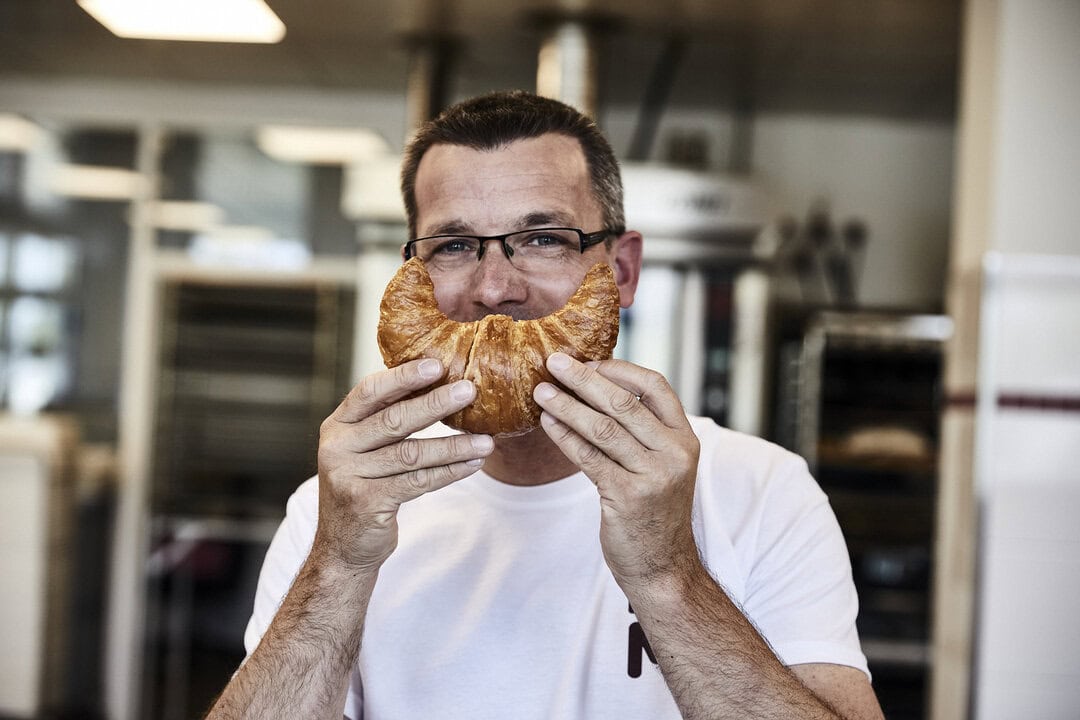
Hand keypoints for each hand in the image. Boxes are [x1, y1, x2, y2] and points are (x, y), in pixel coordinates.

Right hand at [314, 358, 493, 570]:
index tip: (437, 365)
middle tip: (470, 391)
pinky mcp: (366, 502)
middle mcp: (337, 447)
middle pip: (394, 419)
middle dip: (436, 404)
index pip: (370, 391)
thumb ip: (387, 421)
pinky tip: (472, 463)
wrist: (343, 546)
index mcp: (337, 425)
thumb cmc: (365, 488)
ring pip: (412, 453)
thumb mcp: (365, 450)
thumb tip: (438, 384)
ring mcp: (348, 476)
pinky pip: (418, 481)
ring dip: (454, 445)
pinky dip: (450, 472)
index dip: (404, 377)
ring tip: (486, 440)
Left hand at [532, 353, 700, 587]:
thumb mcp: (663, 465)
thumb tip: (598, 388)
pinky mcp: (627, 496)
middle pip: (624, 403)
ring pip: (602, 428)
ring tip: (540, 391)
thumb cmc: (654, 511)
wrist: (662, 566)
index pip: (655, 386)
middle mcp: (675, 453)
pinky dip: (564, 436)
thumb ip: (643, 432)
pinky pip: (588, 457)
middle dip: (584, 379)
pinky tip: (547, 423)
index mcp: (685, 438)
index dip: (620, 369)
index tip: (589, 361)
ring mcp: (653, 475)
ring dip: (566, 405)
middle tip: (554, 362)